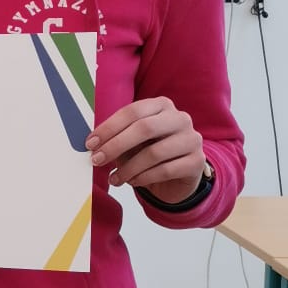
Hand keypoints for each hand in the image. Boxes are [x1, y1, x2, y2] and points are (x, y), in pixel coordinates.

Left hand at [87, 98, 204, 203]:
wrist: (179, 175)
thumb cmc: (150, 152)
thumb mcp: (133, 141)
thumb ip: (117, 137)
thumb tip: (93, 144)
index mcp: (161, 105)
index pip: (132, 111)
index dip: (109, 127)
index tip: (90, 143)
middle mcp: (180, 118)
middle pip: (144, 128)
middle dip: (116, 145)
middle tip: (97, 160)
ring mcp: (192, 139)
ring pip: (154, 153)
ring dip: (128, 168)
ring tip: (115, 177)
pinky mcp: (197, 161)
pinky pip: (165, 170)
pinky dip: (143, 178)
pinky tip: (132, 182)